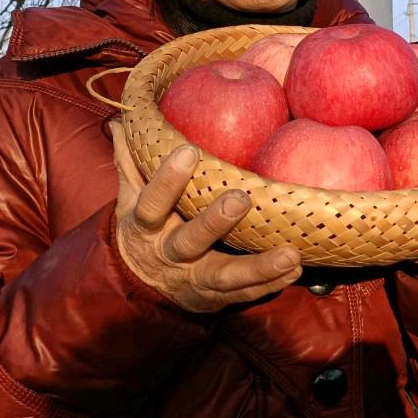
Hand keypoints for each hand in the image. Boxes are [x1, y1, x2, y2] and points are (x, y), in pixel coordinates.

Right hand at [111, 120, 301, 312]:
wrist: (141, 282)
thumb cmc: (149, 224)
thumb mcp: (132, 197)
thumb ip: (131, 161)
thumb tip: (123, 120)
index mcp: (146, 226)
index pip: (151, 203)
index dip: (166, 180)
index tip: (188, 150)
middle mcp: (169, 254)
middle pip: (189, 241)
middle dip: (214, 222)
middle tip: (240, 200)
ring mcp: (193, 280)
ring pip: (225, 276)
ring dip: (259, 267)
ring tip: (290, 255)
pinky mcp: (216, 298)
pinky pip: (244, 293)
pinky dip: (270, 283)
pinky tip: (295, 270)